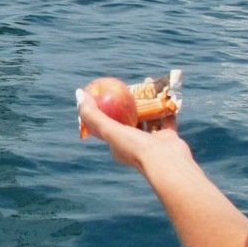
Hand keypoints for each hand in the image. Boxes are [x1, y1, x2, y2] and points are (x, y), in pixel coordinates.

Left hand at [76, 87, 192, 174]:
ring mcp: (153, 141)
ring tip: (148, 83)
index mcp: (118, 145)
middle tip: (130, 85)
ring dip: (149, 100)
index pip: (108, 123)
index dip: (106, 107)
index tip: (107, 90)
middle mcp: (135, 144)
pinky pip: (167, 118)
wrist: (167, 163)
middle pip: (130, 117)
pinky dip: (166, 106)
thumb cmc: (136, 148)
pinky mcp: (169, 138)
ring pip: (150, 115)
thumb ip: (93, 114)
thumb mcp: (109, 130)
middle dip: (130, 101)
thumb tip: (79, 93)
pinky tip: (165, 91)